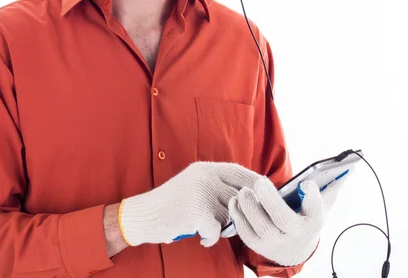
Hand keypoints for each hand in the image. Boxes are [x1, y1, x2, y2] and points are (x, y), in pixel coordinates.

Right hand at [119, 161, 260, 247]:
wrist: (144, 215)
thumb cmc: (172, 204)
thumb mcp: (194, 184)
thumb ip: (217, 185)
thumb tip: (250, 195)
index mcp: (205, 168)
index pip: (238, 172)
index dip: (254, 183)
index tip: (263, 195)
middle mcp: (205, 176)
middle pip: (238, 196)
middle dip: (238, 213)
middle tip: (227, 223)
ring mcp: (201, 193)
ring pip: (229, 215)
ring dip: (221, 227)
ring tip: (206, 227)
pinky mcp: (197, 212)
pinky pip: (217, 231)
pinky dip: (210, 238)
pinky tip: (199, 236)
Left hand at [228, 175, 346, 265]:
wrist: (293, 247)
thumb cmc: (306, 216)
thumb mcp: (321, 204)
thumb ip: (331, 185)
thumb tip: (347, 165)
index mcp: (313, 222)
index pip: (317, 211)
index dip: (312, 197)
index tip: (306, 183)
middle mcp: (295, 235)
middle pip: (283, 220)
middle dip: (270, 200)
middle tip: (260, 182)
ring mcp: (275, 242)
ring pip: (261, 227)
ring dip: (250, 207)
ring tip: (244, 191)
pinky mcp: (258, 245)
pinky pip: (245, 233)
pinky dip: (238, 217)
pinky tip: (236, 200)